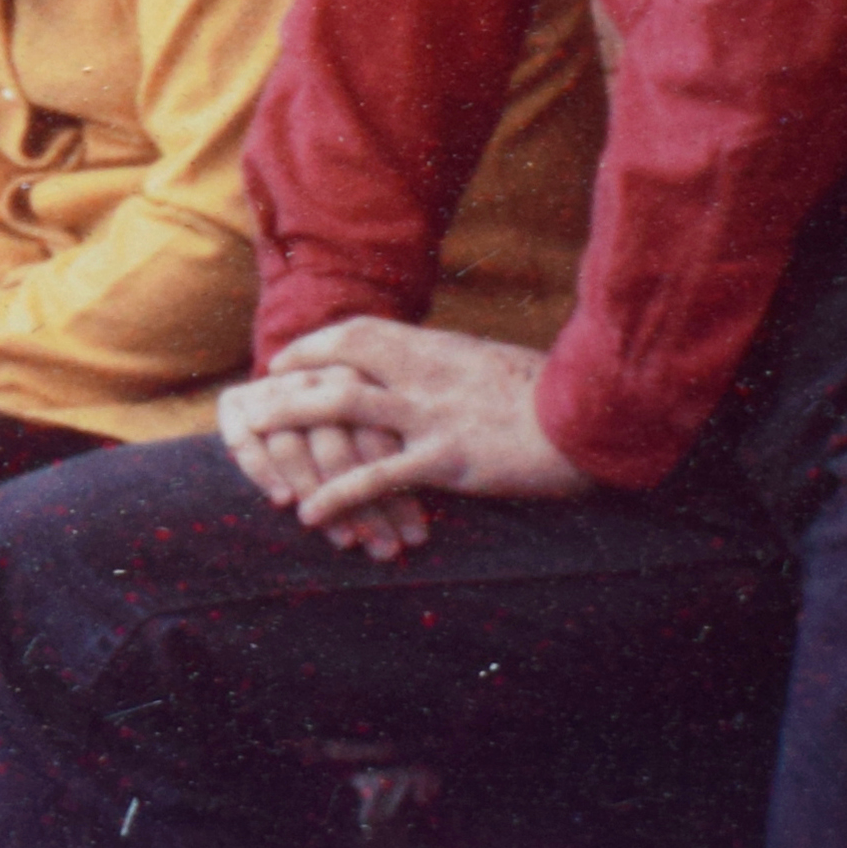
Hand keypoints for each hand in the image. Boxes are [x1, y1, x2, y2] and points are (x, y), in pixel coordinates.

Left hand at [218, 319, 590, 562]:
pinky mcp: (448, 459)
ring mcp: (432, 415)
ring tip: (256, 441)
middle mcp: (424, 374)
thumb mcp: (490, 365)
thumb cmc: (549, 393)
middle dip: (288, 380)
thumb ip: (449, 366)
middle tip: (252, 398)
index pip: (359, 334)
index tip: (288, 358)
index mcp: (435, 349)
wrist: (594, 415)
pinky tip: (311, 513)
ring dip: (294, 424)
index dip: (317, 344)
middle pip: (337, 364)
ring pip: (343, 409)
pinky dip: (339, 494)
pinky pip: (379, 475)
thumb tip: (425, 366)